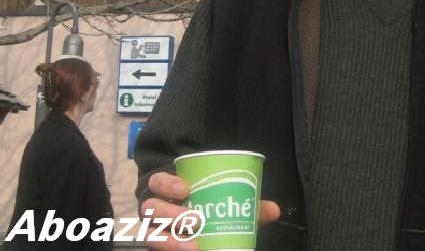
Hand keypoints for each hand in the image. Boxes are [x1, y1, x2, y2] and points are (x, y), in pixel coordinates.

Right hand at [140, 172, 280, 249]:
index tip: (185, 189)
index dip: (167, 183)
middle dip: (171, 213)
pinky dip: (168, 249)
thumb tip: (274, 210)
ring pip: (149, 231)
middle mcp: (156, 208)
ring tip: (192, 244)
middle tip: (195, 219)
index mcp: (169, 189)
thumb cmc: (207, 205)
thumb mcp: (224, 201)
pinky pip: (154, 247)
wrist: (189, 225)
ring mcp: (154, 229)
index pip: (157, 181)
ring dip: (169, 239)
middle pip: (151, 207)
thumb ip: (247, 203)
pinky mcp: (157, 243)